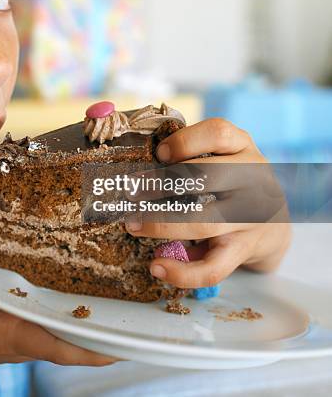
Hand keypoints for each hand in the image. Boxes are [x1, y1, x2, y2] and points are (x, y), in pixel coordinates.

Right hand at [0, 230, 118, 384]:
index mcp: (9, 334)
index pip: (63, 343)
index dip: (98, 341)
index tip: (131, 334)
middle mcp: (22, 333)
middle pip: (76, 335)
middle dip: (107, 322)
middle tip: (139, 294)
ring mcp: (20, 328)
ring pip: (66, 324)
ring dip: (92, 310)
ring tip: (121, 279)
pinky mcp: (14, 319)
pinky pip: (50, 311)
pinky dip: (68, 299)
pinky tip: (77, 273)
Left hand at [126, 118, 291, 287]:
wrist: (273, 225)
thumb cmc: (231, 182)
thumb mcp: (222, 157)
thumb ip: (191, 155)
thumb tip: (137, 168)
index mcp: (242, 147)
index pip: (219, 133)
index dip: (185, 142)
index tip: (158, 153)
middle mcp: (253, 178)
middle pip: (207, 176)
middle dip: (162, 184)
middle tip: (131, 192)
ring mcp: (251, 216)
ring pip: (204, 222)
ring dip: (161, 224)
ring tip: (133, 225)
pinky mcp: (244, 250)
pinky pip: (213, 267)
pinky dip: (182, 271)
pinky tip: (156, 266)